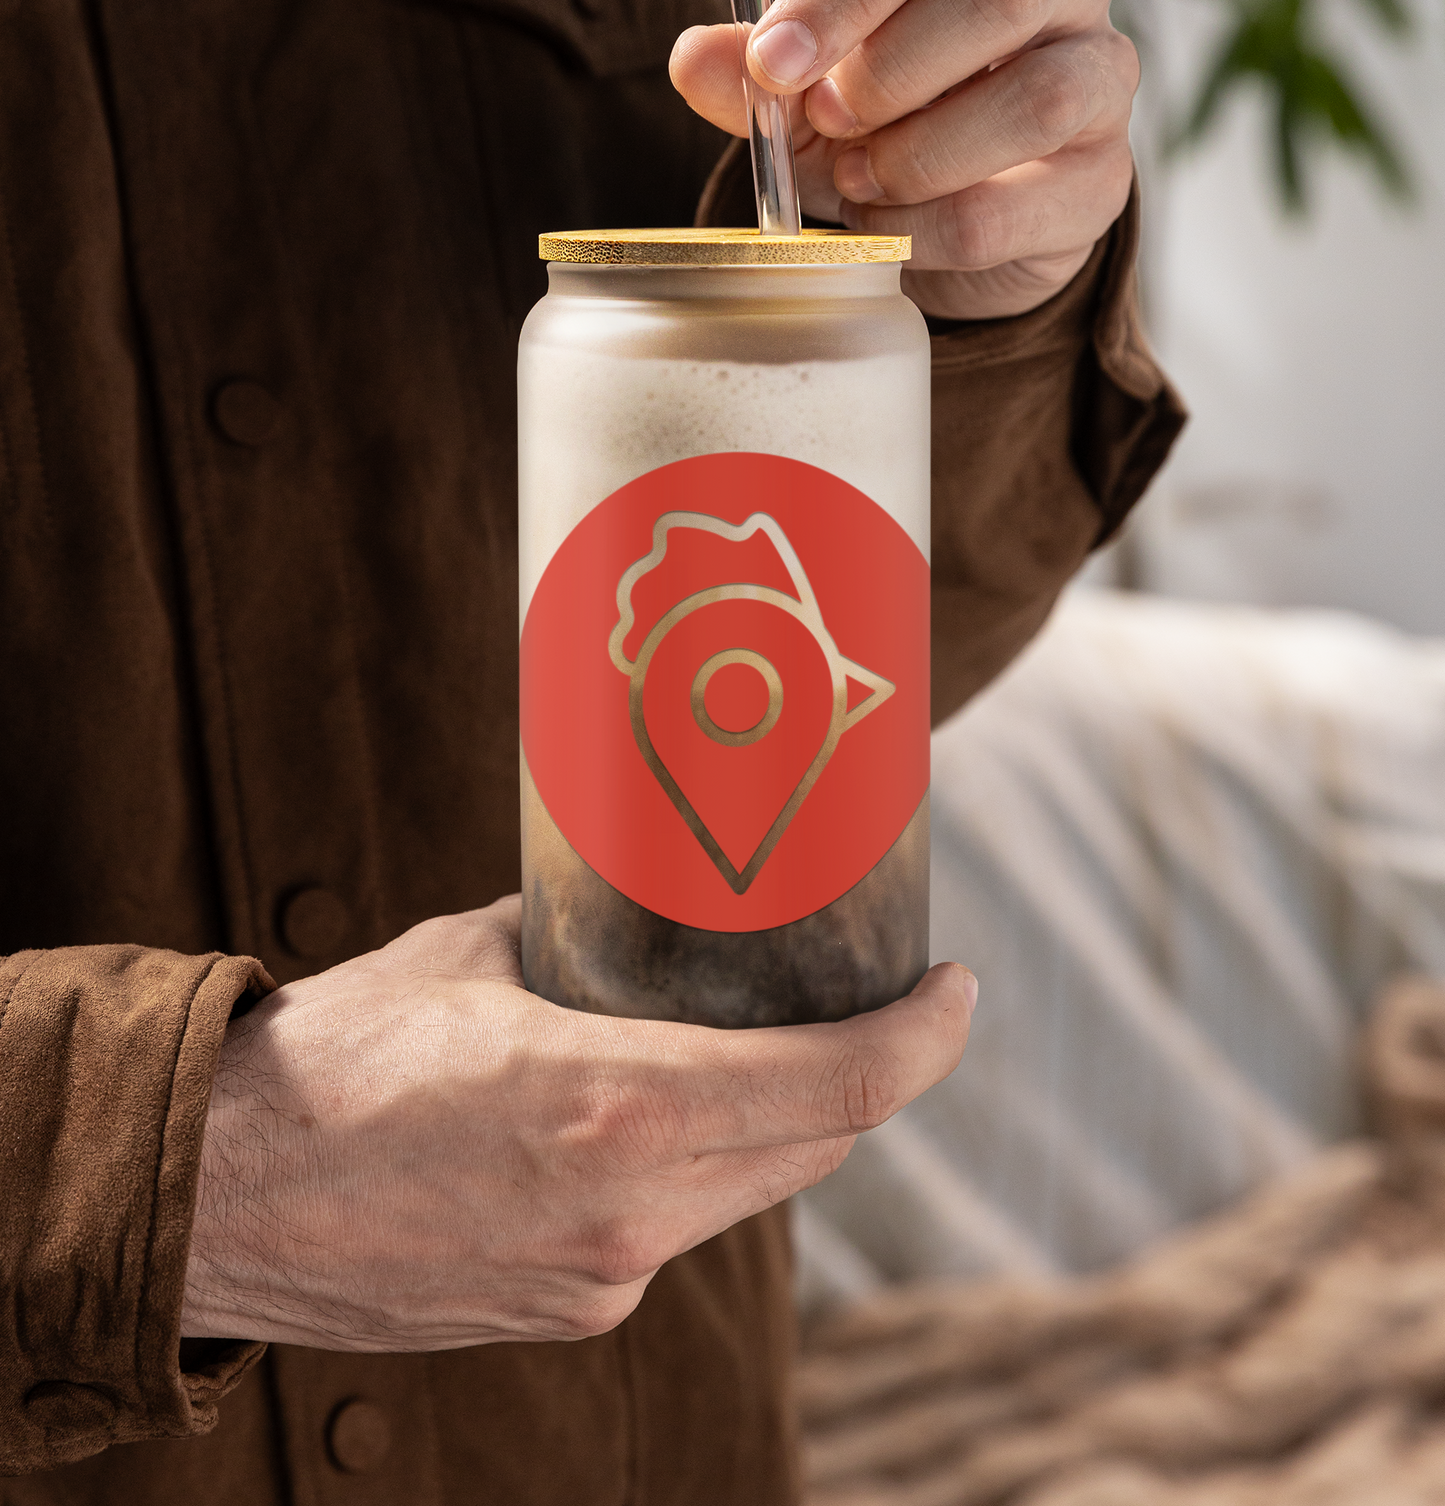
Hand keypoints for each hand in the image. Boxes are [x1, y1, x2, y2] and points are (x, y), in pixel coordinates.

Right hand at [181, 896, 974, 1349]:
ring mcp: (603, 1275)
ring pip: (750, 1192)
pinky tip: (653, 1119)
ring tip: (760, 1047)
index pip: (840, 1088)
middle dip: (860, 1073)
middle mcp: (631, 1209)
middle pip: (815, 1144)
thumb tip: (634, 902)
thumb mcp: (475, 955)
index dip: (923, 1040)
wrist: (219, 1192)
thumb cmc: (337, 1053)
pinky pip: (676, 1230)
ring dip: (779, 1123)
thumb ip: (581, 941)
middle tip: (868, 1001)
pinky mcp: (568, 1310)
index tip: (955, 989)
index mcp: (619, 1103)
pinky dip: (698, 1170)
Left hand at [671, 0, 1136, 319]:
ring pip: (1037, 98)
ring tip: (856, 178)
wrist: (954, 216)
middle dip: (891, 69)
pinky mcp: (1104, 176)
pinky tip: (892, 227)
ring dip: (921, 152)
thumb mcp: (804, 83)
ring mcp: (1102, 73)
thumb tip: (691, 59)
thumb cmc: (883, 113)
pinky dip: (934, 226)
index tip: (774, 63)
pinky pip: (1022, 203)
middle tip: (825, 122)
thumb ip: (752, 70)